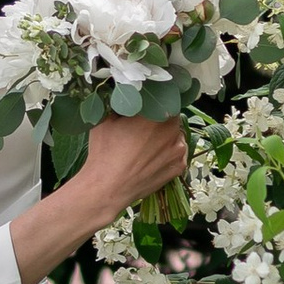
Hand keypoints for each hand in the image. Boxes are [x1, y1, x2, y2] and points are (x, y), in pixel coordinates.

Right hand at [69, 109, 187, 235]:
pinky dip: (168, 153)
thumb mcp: (106, 118)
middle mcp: (173, 130)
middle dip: (159, 121)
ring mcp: (178, 150)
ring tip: (147, 146)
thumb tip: (126, 96)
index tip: (144, 110)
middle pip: (170, 118)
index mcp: (157, 114)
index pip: (162, 100)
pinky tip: (152, 157)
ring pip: (175, 136)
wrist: (107, 187)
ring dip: (165, 137)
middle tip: (143, 128)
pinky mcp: (179, 167)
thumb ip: (122, 104)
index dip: (153, 104)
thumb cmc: (104, 151)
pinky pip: (177, 154)